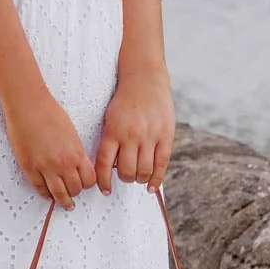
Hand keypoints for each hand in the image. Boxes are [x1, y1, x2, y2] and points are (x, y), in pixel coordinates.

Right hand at [3, 86, 97, 208]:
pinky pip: (39, 188)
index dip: (88, 184)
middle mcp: (63, 163)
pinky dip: (44, 194)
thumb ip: (75, 150)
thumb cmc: (49, 112)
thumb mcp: (71, 132)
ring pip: (58, 194)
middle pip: (75, 189)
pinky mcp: (29, 167)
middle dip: (75, 192)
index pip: (89, 179)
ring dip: (62, 200)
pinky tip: (47, 194)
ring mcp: (45, 167)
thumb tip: (76, 163)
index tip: (85, 184)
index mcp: (76, 153)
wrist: (28, 105)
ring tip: (63, 203)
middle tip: (73, 194)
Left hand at [94, 65, 174, 194]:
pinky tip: (151, 186)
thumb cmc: (124, 101)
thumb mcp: (110, 118)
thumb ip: (111, 141)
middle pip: (127, 171)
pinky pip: (162, 163)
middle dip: (125, 179)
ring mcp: (150, 136)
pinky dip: (156, 179)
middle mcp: (131, 135)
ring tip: (138, 177)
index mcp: (113, 131)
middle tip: (126, 177)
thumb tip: (110, 169)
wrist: (145, 79)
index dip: (104, 181)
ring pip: (144, 170)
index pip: (105, 164)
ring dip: (139, 179)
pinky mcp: (165, 135)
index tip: (105, 189)